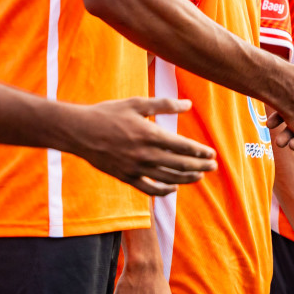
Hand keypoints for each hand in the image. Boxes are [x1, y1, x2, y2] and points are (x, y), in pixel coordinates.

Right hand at [65, 97, 215, 195]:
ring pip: (168, 178)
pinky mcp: (126, 177)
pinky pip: (149, 189)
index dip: (200, 152)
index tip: (212, 154)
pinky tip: (174, 188)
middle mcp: (145, 154)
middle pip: (180, 164)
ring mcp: (135, 168)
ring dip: (187, 178)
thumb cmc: (109, 113)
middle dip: (199, 166)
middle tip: (214, 166)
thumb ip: (165, 104)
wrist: (79, 131)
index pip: (182, 147)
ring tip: (200, 176)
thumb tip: (188, 105)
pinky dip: (164, 190)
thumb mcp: (137, 103)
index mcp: (150, 134)